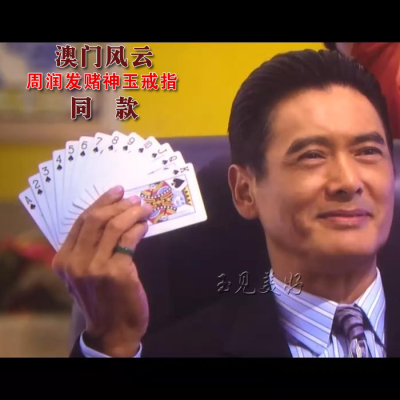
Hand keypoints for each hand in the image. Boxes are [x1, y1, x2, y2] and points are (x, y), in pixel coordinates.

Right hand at [52, 186, 153, 356]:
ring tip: (144, 208)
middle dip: (118, 204)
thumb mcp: (84, 273)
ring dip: (132, 212)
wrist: (113, 329)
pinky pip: (129, 240)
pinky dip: (138, 228)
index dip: (101, 203)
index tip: (116, 192)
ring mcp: (95, 267)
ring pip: (114, 226)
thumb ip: (88, 248)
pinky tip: (145, 226)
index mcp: (63, 259)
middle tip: (134, 198)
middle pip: (96, 220)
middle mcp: (75, 262)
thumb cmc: (101, 299)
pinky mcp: (117, 272)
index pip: (81, 221)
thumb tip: (112, 216)